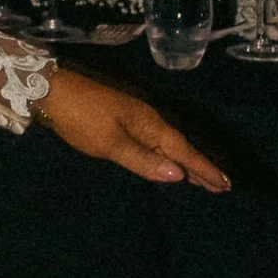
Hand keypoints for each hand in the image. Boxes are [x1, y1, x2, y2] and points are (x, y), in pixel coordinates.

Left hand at [36, 67, 229, 190]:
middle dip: (201, 167)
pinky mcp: (124, 120)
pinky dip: (169, 154)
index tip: (224, 184)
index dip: (204, 169)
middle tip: (222, 186)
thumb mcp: (111, 143)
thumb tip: (178, 176)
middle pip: (181, 147)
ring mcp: (137, 119)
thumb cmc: (82, 118)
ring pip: (170, 144)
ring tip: (203, 179)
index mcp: (151, 125)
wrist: (54, 91)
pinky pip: (157, 141)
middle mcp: (150, 120)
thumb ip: (144, 160)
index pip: (184, 152)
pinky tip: (168, 161)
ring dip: (187, 162)